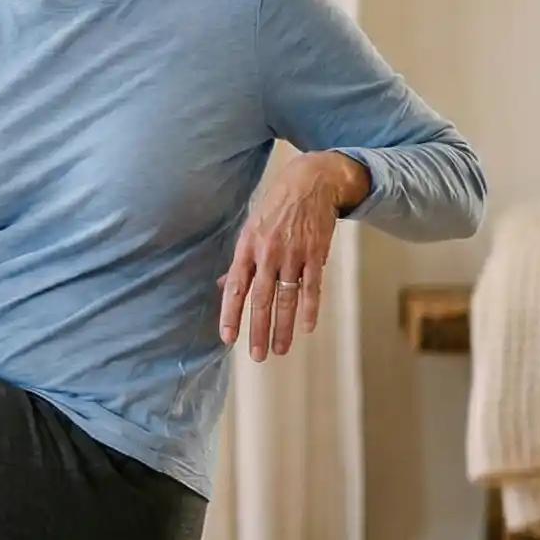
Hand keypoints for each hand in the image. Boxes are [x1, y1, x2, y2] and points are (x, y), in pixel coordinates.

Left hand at [218, 150, 365, 362]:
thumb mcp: (250, 229)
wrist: (310, 183)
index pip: (235, 287)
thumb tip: (223, 286)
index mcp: (247, 247)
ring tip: (280, 350)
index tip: (227, 338)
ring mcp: (293, 254)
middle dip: (257, 330)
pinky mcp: (316, 254)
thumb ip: (240, 262)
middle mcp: (268, 253)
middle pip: (261, 299)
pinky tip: (307, 327)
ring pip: (287, 298)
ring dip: (283, 327)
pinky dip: (309, 309)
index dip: (230, 314)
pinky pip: (312, 287)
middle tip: (256, 356)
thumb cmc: (275, 207)